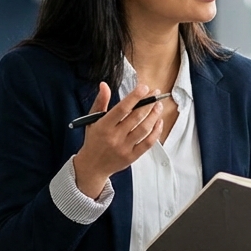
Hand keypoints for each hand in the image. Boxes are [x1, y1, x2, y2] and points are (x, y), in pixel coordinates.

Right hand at [73, 82, 164, 197]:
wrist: (92, 166)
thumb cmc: (93, 140)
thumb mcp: (92, 120)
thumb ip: (100, 102)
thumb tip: (104, 85)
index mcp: (104, 126)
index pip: (122, 108)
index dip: (135, 97)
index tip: (144, 87)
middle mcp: (114, 137)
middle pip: (136, 117)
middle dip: (148, 103)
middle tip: (155, 93)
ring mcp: (124, 148)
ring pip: (144, 129)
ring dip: (154, 115)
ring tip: (158, 105)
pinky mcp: (132, 157)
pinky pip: (148, 143)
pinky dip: (156, 131)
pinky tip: (159, 122)